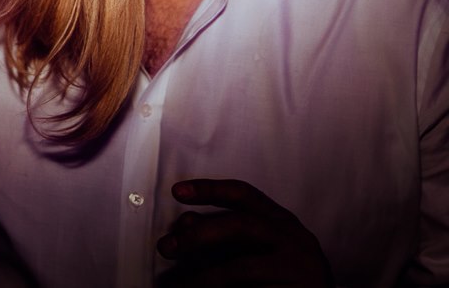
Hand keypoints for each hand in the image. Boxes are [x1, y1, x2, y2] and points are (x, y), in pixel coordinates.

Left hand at [157, 179, 331, 286]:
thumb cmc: (282, 273)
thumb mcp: (255, 245)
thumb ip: (224, 233)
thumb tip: (184, 224)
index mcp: (282, 221)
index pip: (244, 195)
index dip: (209, 189)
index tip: (177, 191)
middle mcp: (294, 239)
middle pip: (240, 225)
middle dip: (199, 234)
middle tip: (167, 246)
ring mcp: (300, 268)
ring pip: (242, 268)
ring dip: (205, 278)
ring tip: (181, 286)